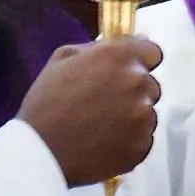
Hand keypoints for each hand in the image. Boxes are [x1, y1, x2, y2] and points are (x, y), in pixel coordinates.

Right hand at [24, 36, 161, 188]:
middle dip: (133, 90)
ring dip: (132, 116)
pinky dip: (129, 140)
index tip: (126, 70)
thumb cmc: (45, 103)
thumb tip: (124, 43)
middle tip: (104, 103)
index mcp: (120, 58)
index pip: (153, 52)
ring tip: (101, 127)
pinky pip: (143, 138)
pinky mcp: (143, 146)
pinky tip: (105, 143)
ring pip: (148, 112)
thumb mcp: (62, 59)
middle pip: (150, 84)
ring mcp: (144, 117)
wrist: (41, 152)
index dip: (140, 60)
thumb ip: (96, 47)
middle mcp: (138, 84)